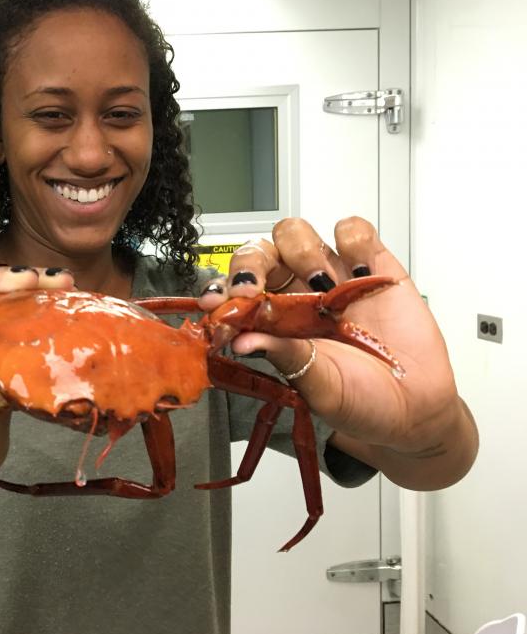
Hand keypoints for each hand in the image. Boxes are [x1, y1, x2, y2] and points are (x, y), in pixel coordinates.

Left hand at [198, 217, 476, 486]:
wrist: (415, 404)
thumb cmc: (360, 399)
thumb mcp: (320, 387)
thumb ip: (285, 358)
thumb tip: (243, 342)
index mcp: (269, 322)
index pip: (232, 291)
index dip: (221, 290)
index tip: (218, 303)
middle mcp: (293, 293)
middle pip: (256, 253)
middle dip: (248, 265)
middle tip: (254, 290)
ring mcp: (329, 274)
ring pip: (294, 232)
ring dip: (301, 252)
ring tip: (325, 286)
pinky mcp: (369, 262)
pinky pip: (351, 229)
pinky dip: (352, 240)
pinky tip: (360, 271)